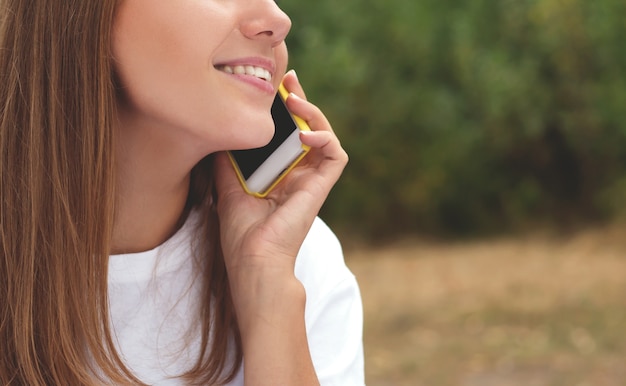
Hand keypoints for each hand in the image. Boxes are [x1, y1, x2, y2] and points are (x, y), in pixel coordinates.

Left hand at [213, 69, 347, 282]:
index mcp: (279, 175)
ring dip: (314, 114)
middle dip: (300, 101)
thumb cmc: (241, 233)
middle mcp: (298, 175)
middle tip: (288, 79)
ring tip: (294, 99)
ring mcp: (311, 181)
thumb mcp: (227, 185)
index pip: (287, 134)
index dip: (283, 110)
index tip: (272, 88)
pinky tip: (305, 132)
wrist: (253, 260)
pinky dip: (325, 138)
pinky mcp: (321, 188)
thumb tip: (217, 130)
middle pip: (307, 128)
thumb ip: (227, 159)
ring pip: (325, 136)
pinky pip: (335, 156)